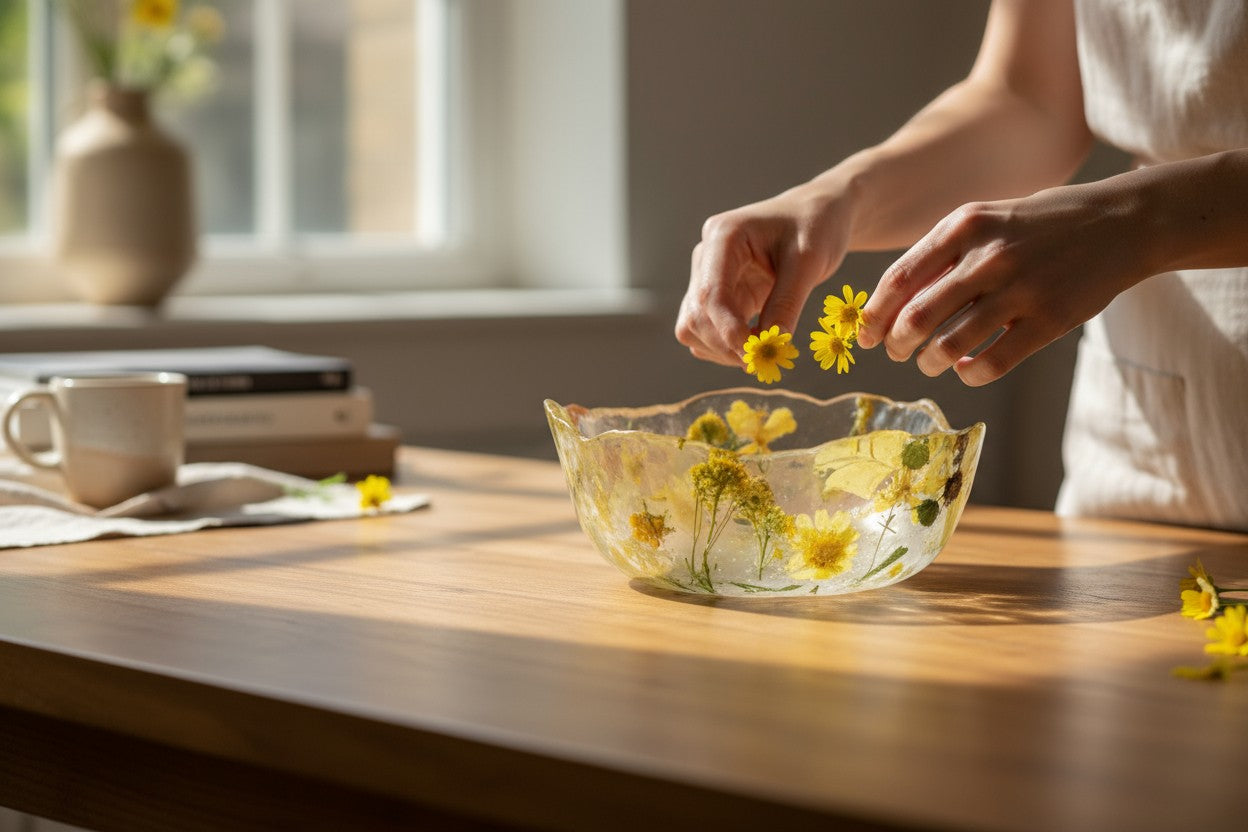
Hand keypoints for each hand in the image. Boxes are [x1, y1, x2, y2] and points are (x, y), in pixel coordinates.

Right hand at [676, 183, 851, 366]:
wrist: (818, 214)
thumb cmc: (816, 226)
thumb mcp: (809, 262)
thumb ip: (787, 303)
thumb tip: (770, 346)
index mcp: (724, 236)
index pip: (710, 293)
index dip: (727, 330)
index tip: (755, 354)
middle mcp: (707, 255)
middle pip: (696, 315)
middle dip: (726, 344)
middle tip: (765, 359)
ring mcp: (708, 274)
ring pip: (693, 326)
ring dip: (722, 348)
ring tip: (762, 351)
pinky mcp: (718, 292)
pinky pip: (706, 329)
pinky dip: (725, 345)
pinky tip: (754, 343)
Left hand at [856, 184, 1144, 385]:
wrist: (1121, 223)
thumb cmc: (1039, 225)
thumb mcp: (986, 219)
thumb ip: (941, 254)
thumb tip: (891, 303)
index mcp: (964, 225)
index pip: (899, 279)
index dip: (874, 315)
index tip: (866, 335)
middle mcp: (989, 256)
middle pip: (917, 318)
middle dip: (897, 344)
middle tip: (898, 352)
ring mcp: (1020, 290)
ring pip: (950, 346)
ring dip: (930, 362)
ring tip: (931, 361)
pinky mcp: (1048, 321)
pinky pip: (991, 364)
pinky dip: (969, 374)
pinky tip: (968, 369)